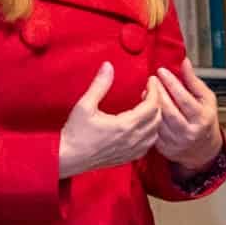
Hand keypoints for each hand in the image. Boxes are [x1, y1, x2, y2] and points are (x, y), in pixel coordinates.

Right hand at [58, 62, 159, 178]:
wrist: (68, 158)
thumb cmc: (75, 132)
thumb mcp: (85, 106)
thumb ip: (100, 85)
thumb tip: (108, 66)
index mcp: (125, 125)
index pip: (152, 106)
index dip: (155, 91)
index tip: (151, 81)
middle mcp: (132, 139)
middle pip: (157, 118)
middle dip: (157, 102)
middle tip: (148, 91)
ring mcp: (131, 150)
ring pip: (155, 133)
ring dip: (155, 118)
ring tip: (146, 107)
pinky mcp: (128, 158)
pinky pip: (148, 145)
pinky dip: (151, 133)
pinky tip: (143, 126)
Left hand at [151, 58, 223, 174]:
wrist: (203, 149)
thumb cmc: (205, 119)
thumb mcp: (206, 99)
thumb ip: (193, 81)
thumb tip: (184, 62)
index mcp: (201, 118)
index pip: (184, 99)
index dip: (172, 83)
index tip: (162, 71)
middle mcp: (189, 131)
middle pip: (169, 110)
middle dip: (158, 92)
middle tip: (152, 79)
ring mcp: (176, 142)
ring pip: (158, 121)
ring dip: (150, 104)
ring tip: (147, 90)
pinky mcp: (164, 148)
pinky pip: (152, 130)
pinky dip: (147, 117)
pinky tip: (145, 107)